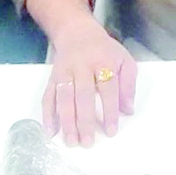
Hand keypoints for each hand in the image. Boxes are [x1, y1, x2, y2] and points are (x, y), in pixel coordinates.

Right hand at [44, 17, 137, 146]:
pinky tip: (51, 131)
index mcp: (103, 62)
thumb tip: (128, 110)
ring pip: (63, 98)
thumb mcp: (124, 60)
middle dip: (84, 120)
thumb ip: (128, 85)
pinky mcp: (52, 77)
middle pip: (83, 95)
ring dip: (66, 121)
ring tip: (71, 141)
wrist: (77, 32)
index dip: (109, 111)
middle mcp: (82, 66)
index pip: (108, 89)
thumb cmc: (105, 51)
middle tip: (87, 142)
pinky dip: (47, 115)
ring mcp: (64, 72)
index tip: (111, 131)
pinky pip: (48, 96)